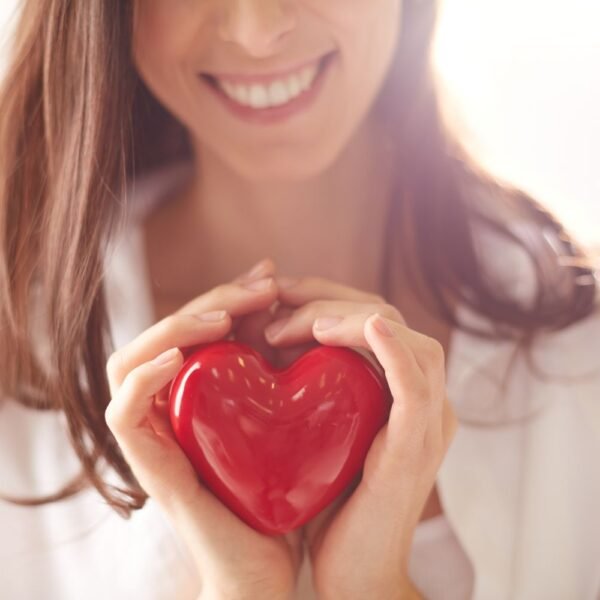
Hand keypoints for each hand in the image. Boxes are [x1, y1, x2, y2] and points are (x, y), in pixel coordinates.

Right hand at [104, 258, 302, 599]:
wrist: (269, 562)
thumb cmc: (279, 486)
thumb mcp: (283, 413)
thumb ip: (278, 368)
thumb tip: (302, 309)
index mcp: (197, 392)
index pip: (196, 326)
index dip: (228, 294)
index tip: (268, 275)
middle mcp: (168, 407)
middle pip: (165, 333)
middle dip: (212, 301)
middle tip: (261, 285)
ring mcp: (153, 435)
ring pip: (128, 362)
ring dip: (174, 329)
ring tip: (223, 318)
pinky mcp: (148, 466)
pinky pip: (123, 414)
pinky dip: (143, 380)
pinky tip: (179, 359)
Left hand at [264, 275, 457, 599]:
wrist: (353, 575)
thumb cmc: (331, 503)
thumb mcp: (321, 431)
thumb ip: (312, 389)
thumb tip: (266, 340)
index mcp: (402, 392)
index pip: (374, 318)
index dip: (328, 297)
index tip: (278, 295)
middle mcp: (424, 400)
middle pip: (390, 318)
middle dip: (331, 299)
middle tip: (278, 299)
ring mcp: (428, 422)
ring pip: (409, 340)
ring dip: (351, 318)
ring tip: (301, 324)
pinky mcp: (417, 446)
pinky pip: (416, 386)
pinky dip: (394, 350)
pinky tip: (368, 327)